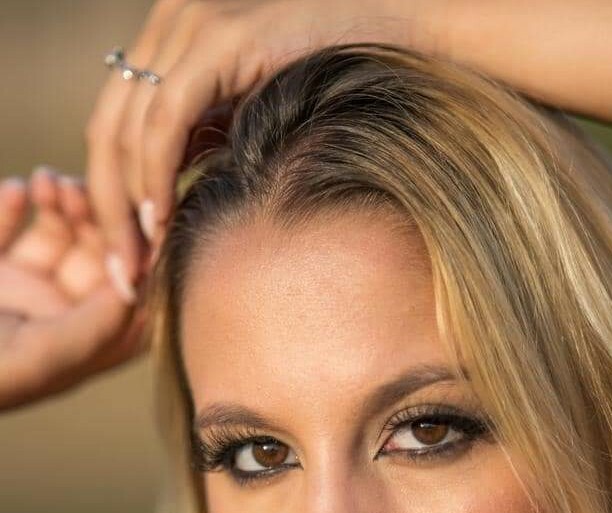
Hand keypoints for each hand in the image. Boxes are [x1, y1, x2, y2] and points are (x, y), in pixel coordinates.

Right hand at [0, 168, 147, 411]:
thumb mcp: (47, 354)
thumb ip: (98, 320)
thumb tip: (136, 279)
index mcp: (91, 343)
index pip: (134, 292)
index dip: (143, 252)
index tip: (143, 212)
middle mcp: (66, 316)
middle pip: (100, 255)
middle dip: (96, 218)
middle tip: (79, 190)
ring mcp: (28, 293)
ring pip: (58, 236)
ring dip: (58, 204)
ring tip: (47, 181)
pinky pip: (8, 228)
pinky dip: (12, 205)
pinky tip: (17, 189)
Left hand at [85, 0, 450, 292]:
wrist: (396, 43)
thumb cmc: (334, 93)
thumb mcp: (248, 126)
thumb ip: (202, 148)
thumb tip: (159, 212)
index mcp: (169, 46)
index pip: (112, 130)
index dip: (108, 202)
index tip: (122, 264)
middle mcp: (169, 27)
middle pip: (106, 132)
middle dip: (109, 215)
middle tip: (122, 278)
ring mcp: (188, 26)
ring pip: (127, 129)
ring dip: (127, 208)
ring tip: (139, 264)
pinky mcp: (217, 39)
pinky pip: (165, 118)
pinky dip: (155, 175)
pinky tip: (160, 223)